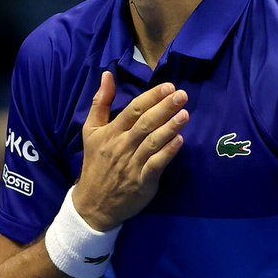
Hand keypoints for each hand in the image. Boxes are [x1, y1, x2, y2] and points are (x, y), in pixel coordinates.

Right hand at [73, 72, 188, 230]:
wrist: (93, 202)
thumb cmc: (95, 162)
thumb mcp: (91, 131)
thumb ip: (101, 102)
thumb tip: (107, 75)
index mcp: (111, 132)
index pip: (133, 110)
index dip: (151, 97)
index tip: (168, 86)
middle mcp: (122, 146)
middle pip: (145, 123)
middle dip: (164, 108)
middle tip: (182, 95)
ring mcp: (132, 164)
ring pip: (152, 142)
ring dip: (169, 127)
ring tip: (185, 114)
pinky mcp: (142, 181)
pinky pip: (156, 164)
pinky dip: (168, 152)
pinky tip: (180, 141)